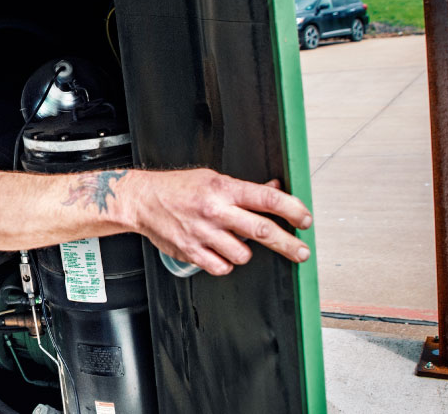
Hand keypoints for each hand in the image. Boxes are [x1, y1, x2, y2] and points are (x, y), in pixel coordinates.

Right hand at [126, 169, 311, 275]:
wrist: (142, 200)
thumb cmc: (178, 188)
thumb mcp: (213, 179)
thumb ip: (244, 190)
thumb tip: (274, 190)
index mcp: (223, 189)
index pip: (267, 199)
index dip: (292, 210)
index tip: (305, 219)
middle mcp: (215, 211)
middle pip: (262, 231)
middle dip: (289, 244)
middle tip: (302, 252)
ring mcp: (203, 233)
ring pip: (243, 254)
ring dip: (244, 252)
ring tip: (234, 242)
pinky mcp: (191, 252)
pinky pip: (222, 267)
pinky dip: (225, 263)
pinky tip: (218, 252)